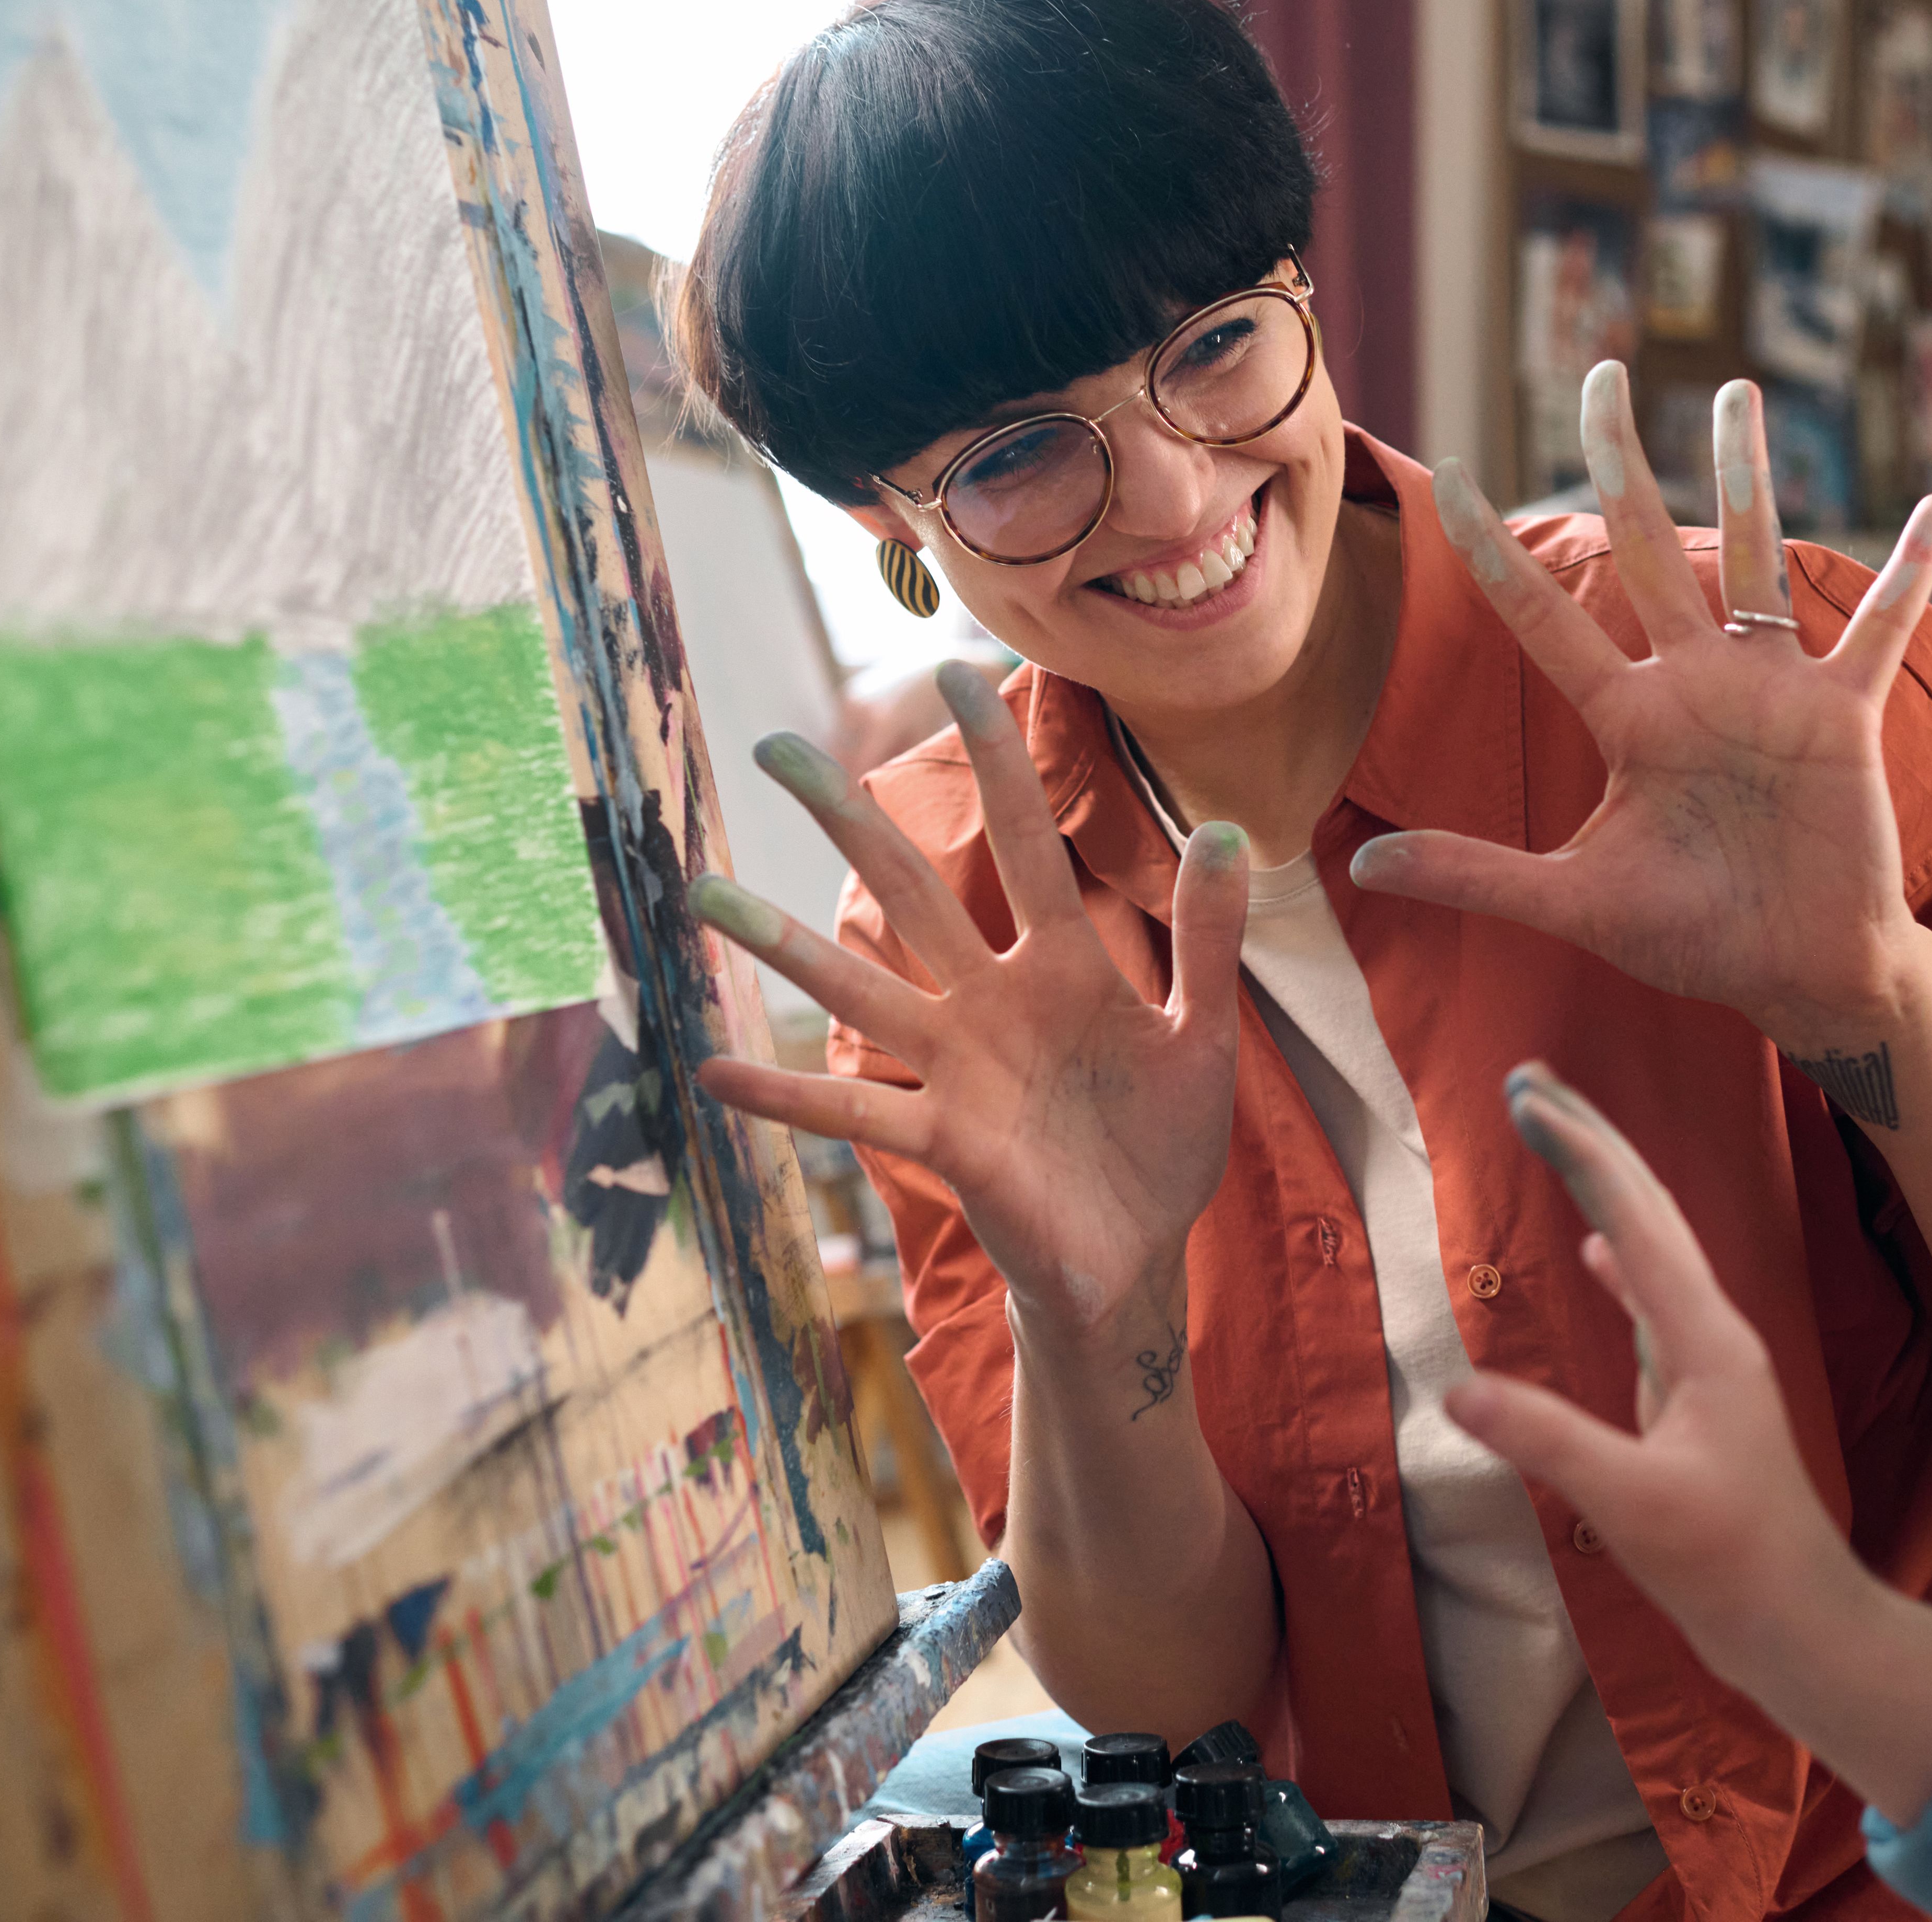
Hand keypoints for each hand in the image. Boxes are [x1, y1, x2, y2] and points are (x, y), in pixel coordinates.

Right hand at [688, 661, 1250, 1344]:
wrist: (1137, 1256)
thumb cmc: (1162, 1144)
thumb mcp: (1203, 1034)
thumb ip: (1208, 938)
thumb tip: (1226, 827)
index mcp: (1062, 964)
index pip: (1023, 840)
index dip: (996, 763)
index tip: (962, 675)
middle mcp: (990, 1001)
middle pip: (910, 890)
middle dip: (848, 817)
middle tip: (778, 745)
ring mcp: (957, 1068)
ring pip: (858, 989)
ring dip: (782, 943)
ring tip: (705, 888)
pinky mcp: (943, 1140)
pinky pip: (851, 1111)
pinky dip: (782, 1096)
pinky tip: (712, 1071)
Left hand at [1348, 363, 1931, 1048]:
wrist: (1798, 976)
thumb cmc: (1694, 937)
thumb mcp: (1575, 904)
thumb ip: (1476, 875)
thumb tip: (1359, 864)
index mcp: (1628, 719)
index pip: (1543, 617)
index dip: (1493, 551)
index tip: (1449, 475)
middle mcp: (1692, 684)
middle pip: (1643, 548)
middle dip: (1619, 460)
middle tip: (1600, 373)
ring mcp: (1769, 690)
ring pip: (1749, 556)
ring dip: (1743, 475)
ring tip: (1734, 391)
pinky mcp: (1841, 714)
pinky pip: (1881, 628)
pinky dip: (1911, 573)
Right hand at [1445, 1066, 1850, 1641]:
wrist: (1804, 1626)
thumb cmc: (1732, 1570)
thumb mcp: (1634, 1507)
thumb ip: (1549, 1443)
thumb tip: (1456, 1391)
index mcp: (1706, 1340)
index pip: (1636, 1217)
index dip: (1581, 1149)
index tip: (1526, 1092)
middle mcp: (1713, 1334)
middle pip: (1649, 1211)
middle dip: (1591, 1140)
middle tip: (1530, 1081)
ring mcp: (1709, 1364)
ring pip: (1652, 1248)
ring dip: (1602, 1190)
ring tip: (1558, 1137)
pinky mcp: (1698, 1397)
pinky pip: (1653, 1301)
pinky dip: (1620, 1260)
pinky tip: (1597, 1253)